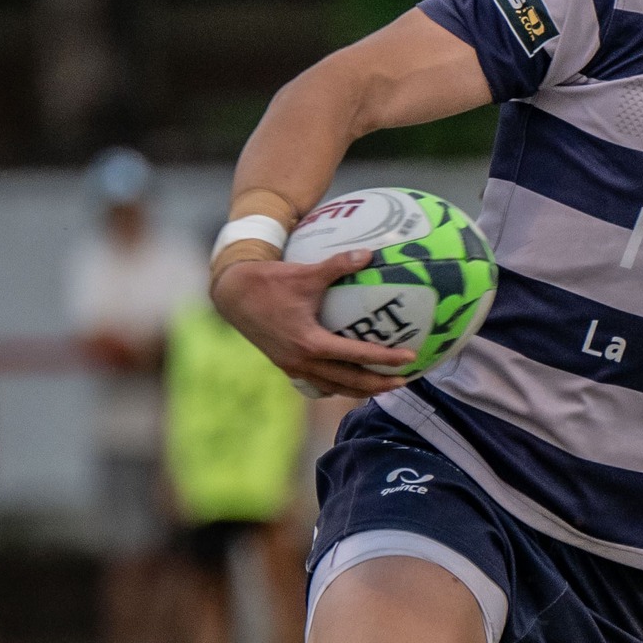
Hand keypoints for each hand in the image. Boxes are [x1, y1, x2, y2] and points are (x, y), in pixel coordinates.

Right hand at [211, 251, 416, 397]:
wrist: (232, 294)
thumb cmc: (269, 281)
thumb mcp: (305, 273)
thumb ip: (338, 265)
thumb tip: (369, 253)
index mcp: (310, 343)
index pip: (357, 356)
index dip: (386, 359)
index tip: (410, 358)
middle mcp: (303, 361)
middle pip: (350, 382)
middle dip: (379, 384)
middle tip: (405, 380)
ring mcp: (294, 367)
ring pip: (335, 387)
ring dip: (361, 389)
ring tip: (384, 386)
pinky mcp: (287, 366)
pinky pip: (319, 383)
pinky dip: (339, 385)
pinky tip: (352, 381)